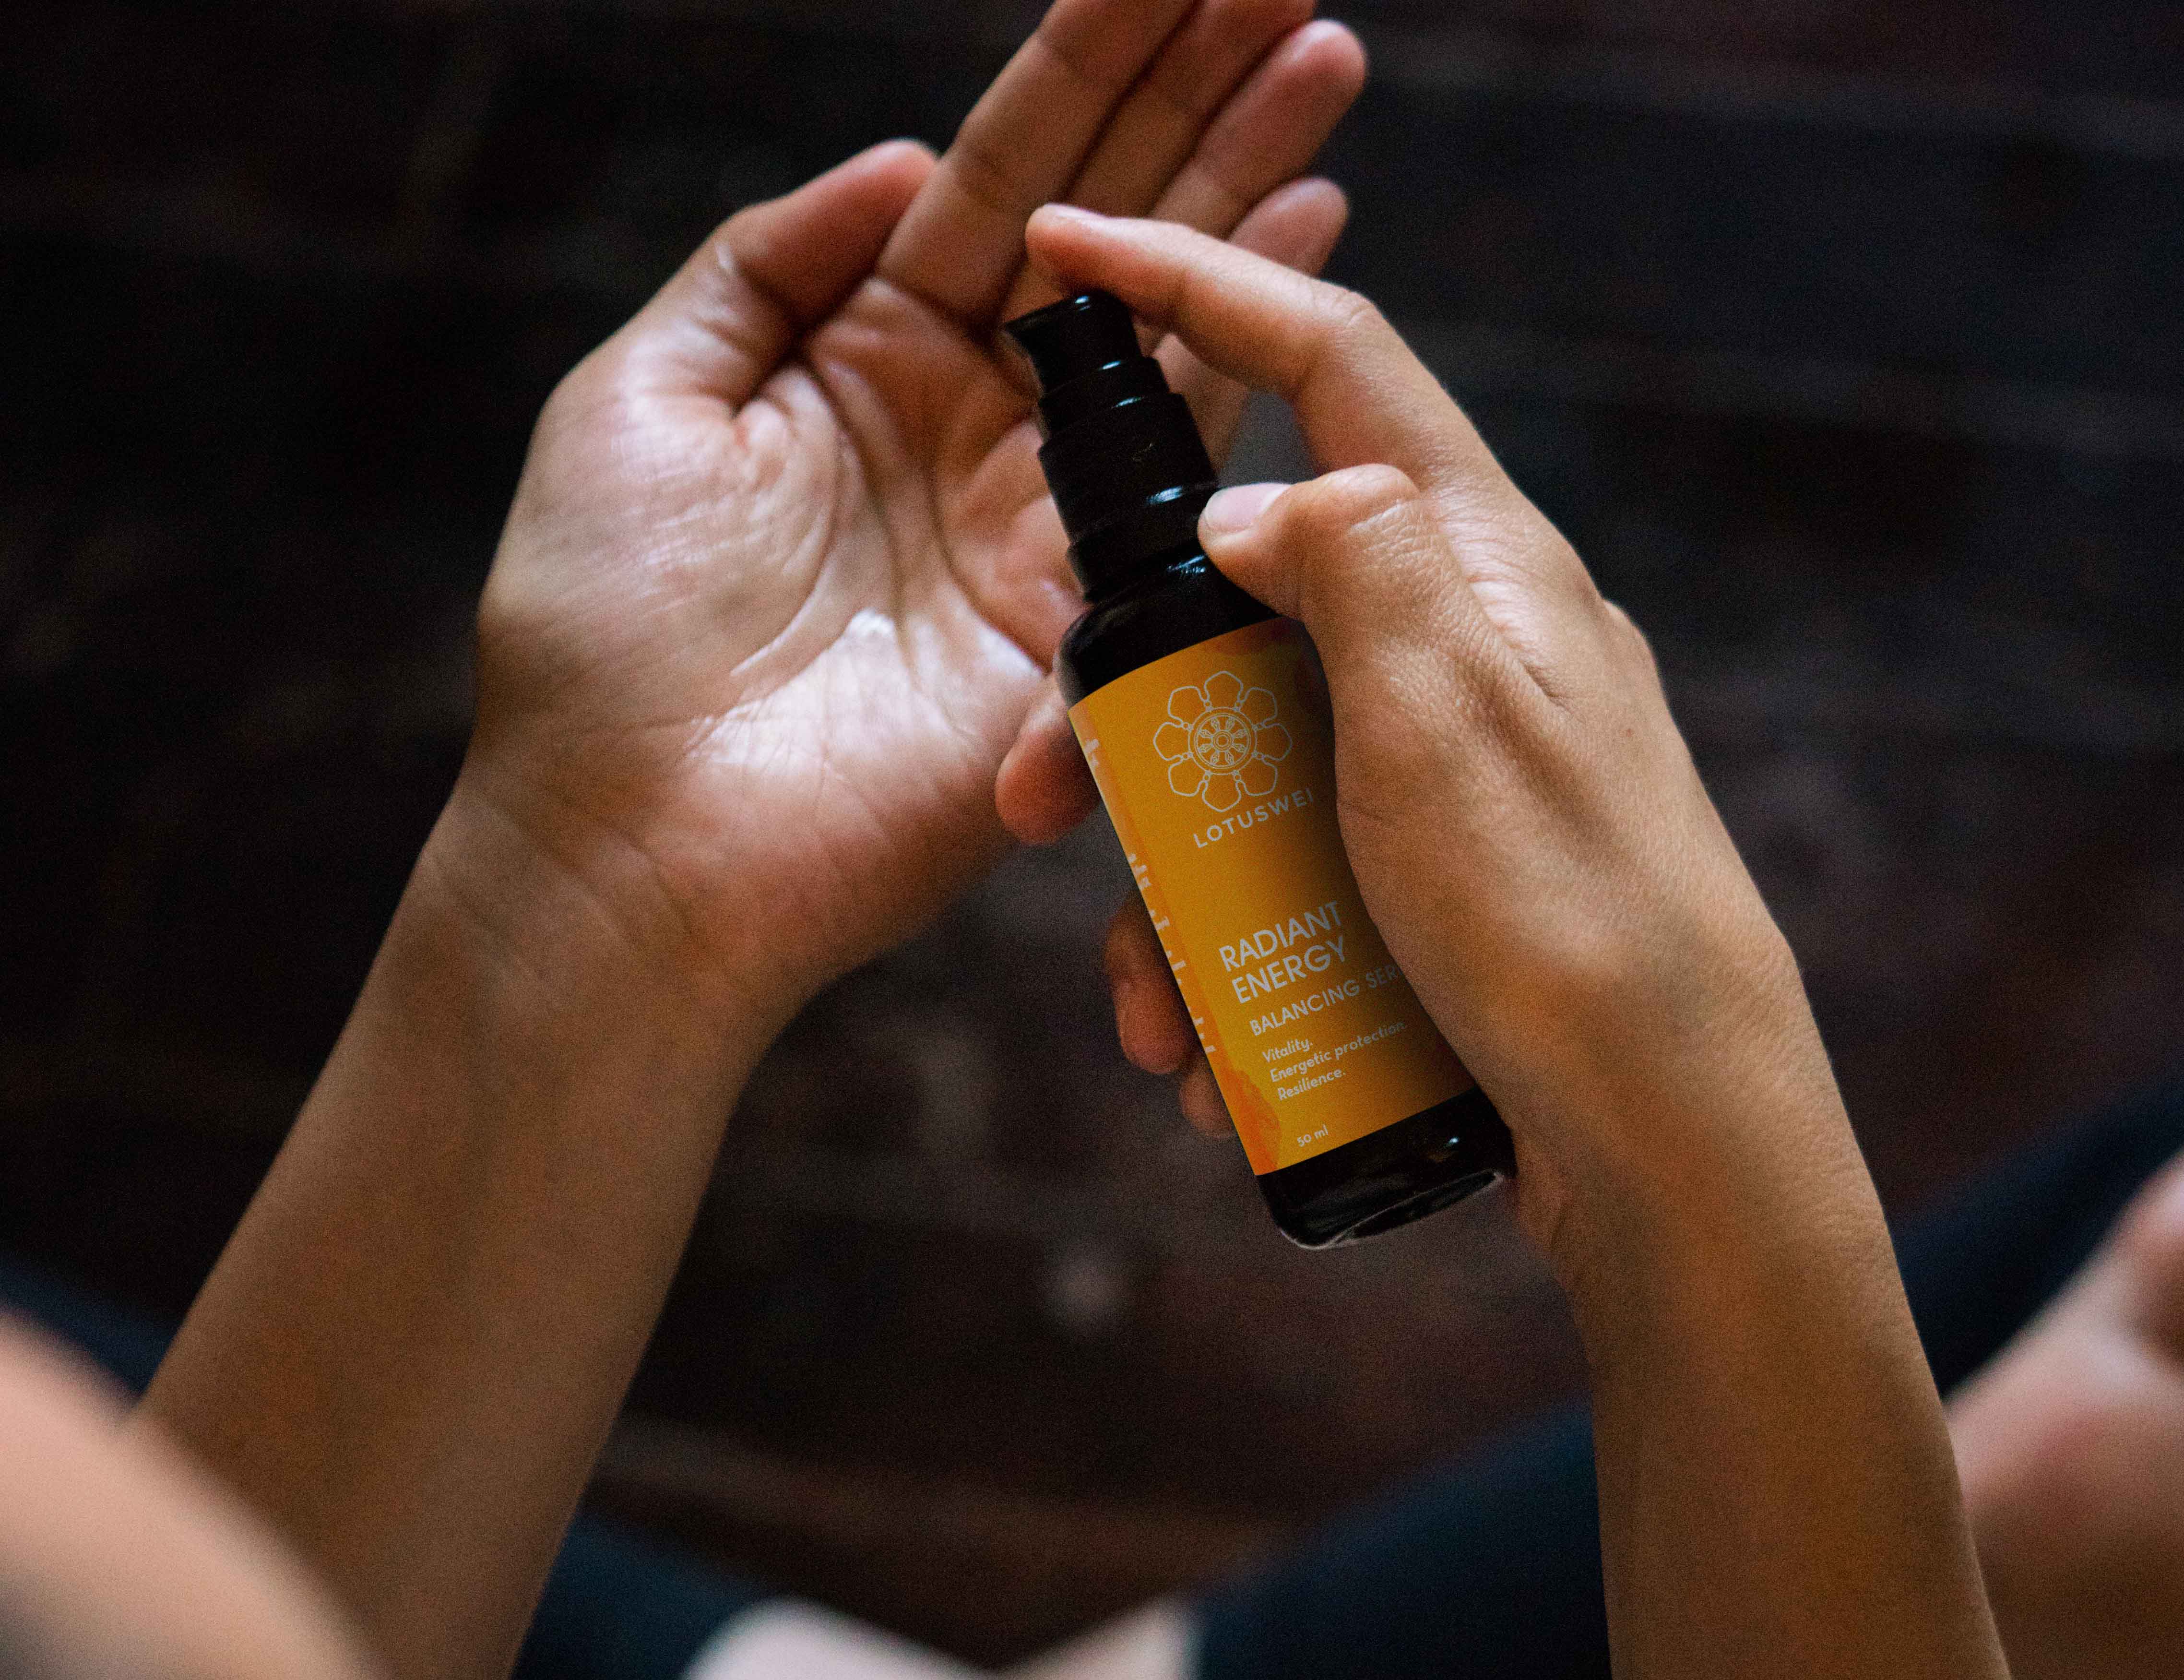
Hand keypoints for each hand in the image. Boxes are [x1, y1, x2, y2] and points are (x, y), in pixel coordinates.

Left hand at [450, 0, 1363, 1042]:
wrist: (643, 842)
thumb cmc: (606, 634)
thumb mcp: (638, 403)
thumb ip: (765, 265)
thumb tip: (901, 160)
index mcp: (864, 349)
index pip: (1006, 172)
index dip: (1090, 62)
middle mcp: (973, 412)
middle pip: (1113, 216)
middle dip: (1200, 90)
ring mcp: (1044, 507)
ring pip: (1174, 311)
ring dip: (1253, 180)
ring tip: (1323, 58)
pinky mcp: (1093, 610)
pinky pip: (1193, 462)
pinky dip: (1255, 345)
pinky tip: (1315, 233)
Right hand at [997, 207, 1842, 1263]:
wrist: (1679, 1147)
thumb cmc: (1569, 925)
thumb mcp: (1444, 710)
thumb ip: (1353, 561)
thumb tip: (1252, 500)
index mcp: (1488, 564)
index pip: (1332, 360)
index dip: (1197, 285)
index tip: (1067, 250)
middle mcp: (1477, 643)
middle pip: (1254, 595)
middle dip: (1126, 700)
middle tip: (1033, 809)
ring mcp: (1467, 763)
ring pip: (1259, 754)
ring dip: (1178, 872)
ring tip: (1160, 1013)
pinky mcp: (1453, 875)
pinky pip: (1305, 870)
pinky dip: (1243, 948)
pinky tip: (1222, 1061)